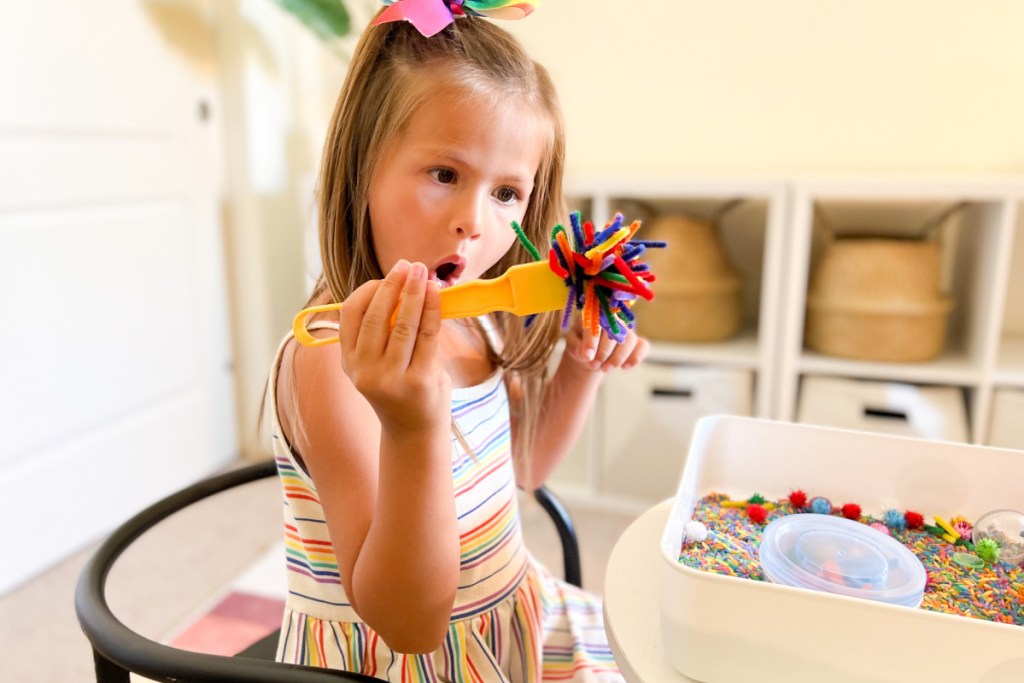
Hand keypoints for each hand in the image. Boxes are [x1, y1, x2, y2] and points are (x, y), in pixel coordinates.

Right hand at [339, 260, 450, 436]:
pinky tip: (437, 295)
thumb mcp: (377, 363)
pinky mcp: (419, 381)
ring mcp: (391, 379)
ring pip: (403, 325)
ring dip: (415, 294)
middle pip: (376, 317)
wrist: (413, 431)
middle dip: (393, 286)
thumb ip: (380, 331)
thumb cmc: (399, 387)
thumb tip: (402, 284)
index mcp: (349, 361)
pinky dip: (432, 311)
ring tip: (424, 274)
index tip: (387, 277)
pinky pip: (427, 337)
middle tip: (408, 266)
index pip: (350, 315)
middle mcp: (365, 371)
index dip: (367, 290)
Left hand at [563, 316, 648, 372]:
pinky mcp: (635, 342)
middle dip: (604, 352)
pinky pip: (642, 346)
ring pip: (630, 339)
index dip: (593, 340)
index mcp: (595, 315)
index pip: (596, 323)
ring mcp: (626, 330)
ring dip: (618, 357)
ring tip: (605, 369)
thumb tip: (587, 355)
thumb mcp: (572, 346)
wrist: (589, 354)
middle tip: (593, 365)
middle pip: (615, 331)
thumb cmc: (580, 345)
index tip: (588, 356)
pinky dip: (635, 357)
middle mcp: (613, 319)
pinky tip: (624, 367)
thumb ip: (577, 348)